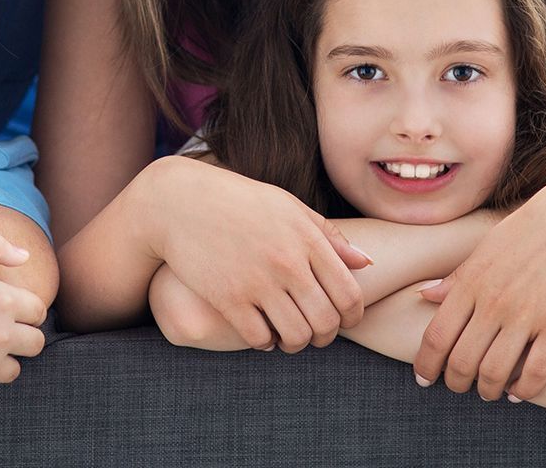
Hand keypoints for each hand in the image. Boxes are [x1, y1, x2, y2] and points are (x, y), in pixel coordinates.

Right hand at [145, 156, 372, 352]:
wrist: (179, 201)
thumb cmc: (238, 200)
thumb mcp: (287, 206)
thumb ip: (328, 235)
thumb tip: (366, 263)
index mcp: (307, 239)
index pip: (349, 295)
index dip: (352, 317)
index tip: (342, 320)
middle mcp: (287, 262)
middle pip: (326, 322)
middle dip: (325, 336)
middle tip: (315, 333)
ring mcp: (257, 282)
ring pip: (296, 337)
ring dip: (296, 344)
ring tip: (288, 336)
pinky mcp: (228, 298)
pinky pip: (260, 339)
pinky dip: (265, 343)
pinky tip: (261, 333)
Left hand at [414, 162, 545, 402]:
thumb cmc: (534, 228)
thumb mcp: (488, 246)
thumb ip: (457, 276)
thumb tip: (423, 296)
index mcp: (472, 281)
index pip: (436, 336)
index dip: (426, 365)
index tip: (424, 379)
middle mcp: (494, 301)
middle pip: (461, 360)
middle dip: (455, 382)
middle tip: (457, 387)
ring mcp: (528, 314)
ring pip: (495, 372)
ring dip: (487, 390)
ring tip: (488, 392)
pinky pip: (536, 372)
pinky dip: (524, 390)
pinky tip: (519, 392)